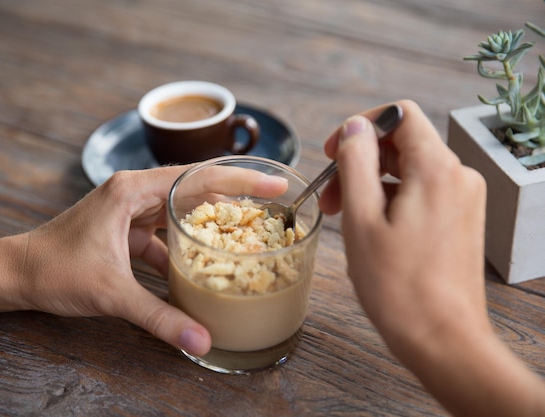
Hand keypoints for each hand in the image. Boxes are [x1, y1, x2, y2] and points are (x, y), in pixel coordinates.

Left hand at [6, 165, 287, 356]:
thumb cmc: (52, 269)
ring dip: (210, 219)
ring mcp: (128, 208)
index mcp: (131, 190)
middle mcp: (132, 191)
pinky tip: (199, 264)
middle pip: (195, 186)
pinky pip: (164, 230)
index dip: (241, 179)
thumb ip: (158, 317)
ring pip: (180, 207)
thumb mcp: (111, 293)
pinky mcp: (124, 228)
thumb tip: (200, 341)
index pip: (198, 177)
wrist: (14, 274)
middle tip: (273, 201)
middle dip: (235, 194)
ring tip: (245, 229)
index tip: (275, 184)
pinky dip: (184, 245)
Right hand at [320, 100, 544, 415]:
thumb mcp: (362, 219)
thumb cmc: (398, 287)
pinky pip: (422, 191)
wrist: (442, 338)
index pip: (400, 115)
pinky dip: (391, 199)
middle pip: (402, 143)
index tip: (334, 153)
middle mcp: (458, 177)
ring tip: (345, 216)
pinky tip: (370, 227)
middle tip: (330, 195)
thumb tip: (355, 128)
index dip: (361, 126)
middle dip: (360, 161)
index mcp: (436, 169)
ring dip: (372, 183)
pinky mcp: (461, 218)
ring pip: (409, 169)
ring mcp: (463, 198)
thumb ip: (356, 163)